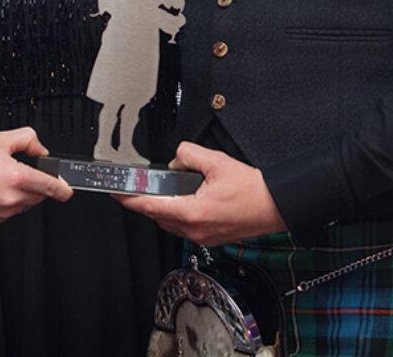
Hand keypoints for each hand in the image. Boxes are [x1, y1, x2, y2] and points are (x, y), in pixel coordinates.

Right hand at [0, 127, 72, 221]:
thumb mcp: (1, 139)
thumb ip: (28, 139)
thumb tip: (40, 150)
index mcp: (16, 177)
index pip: (49, 186)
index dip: (62, 188)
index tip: (67, 190)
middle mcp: (12, 197)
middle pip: (39, 195)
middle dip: (37, 184)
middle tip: (21, 171)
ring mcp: (3, 210)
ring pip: (26, 203)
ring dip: (24, 193)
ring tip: (4, 178)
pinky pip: (12, 210)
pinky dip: (11, 200)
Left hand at [118, 141, 285, 245]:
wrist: (275, 205)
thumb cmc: (253, 190)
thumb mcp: (217, 162)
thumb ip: (189, 154)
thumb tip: (176, 158)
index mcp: (192, 212)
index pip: (149, 206)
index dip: (129, 199)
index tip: (117, 193)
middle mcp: (195, 229)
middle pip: (158, 215)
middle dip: (148, 200)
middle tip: (142, 187)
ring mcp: (203, 236)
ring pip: (171, 223)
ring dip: (165, 208)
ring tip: (167, 191)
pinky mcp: (211, 238)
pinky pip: (185, 227)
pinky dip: (180, 214)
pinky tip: (187, 200)